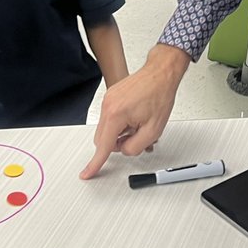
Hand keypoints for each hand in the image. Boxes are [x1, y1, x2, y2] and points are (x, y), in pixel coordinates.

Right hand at [80, 43, 189, 178]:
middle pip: (103, 139)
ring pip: (107, 129)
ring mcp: (108, 100)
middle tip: (137, 136)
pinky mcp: (111, 97)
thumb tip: (124, 150)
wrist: (161, 74)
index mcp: (116, 114)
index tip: (87, 173)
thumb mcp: (153, 130)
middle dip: (118, 143)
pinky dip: (120, 123)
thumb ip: (135, 147)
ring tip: (139, 124)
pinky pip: (110, 118)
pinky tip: (135, 118)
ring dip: (120, 133)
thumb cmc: (159, 95)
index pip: (103, 146)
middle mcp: (108, 105)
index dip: (95, 163)